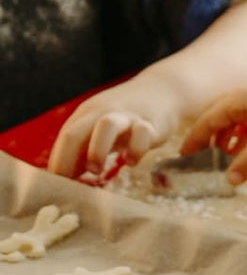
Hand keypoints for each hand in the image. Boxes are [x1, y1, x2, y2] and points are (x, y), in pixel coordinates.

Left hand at [48, 75, 189, 180]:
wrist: (161, 90)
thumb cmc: (126, 116)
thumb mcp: (101, 128)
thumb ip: (85, 149)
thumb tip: (67, 177)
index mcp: (87, 115)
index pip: (65, 138)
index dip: (58, 162)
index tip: (58, 185)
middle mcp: (102, 113)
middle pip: (75, 132)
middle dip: (66, 158)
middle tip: (68, 182)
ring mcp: (126, 117)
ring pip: (106, 127)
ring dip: (96, 150)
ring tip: (95, 171)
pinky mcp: (149, 123)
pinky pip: (141, 135)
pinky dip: (135, 150)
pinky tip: (131, 161)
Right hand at [180, 76, 246, 182]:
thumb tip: (229, 181)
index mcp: (237, 100)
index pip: (207, 121)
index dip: (194, 139)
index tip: (182, 156)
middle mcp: (245, 99)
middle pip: (218, 121)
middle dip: (208, 141)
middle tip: (198, 161)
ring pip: (236, 126)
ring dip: (228, 143)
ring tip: (221, 162)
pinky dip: (245, 142)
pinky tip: (244, 155)